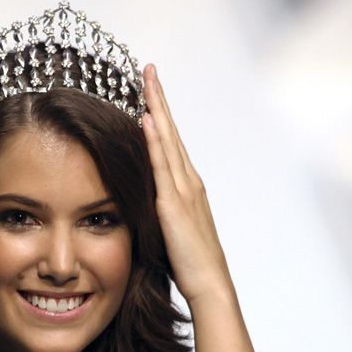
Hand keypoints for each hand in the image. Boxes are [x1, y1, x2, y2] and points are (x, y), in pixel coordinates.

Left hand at [141, 64, 232, 304]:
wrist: (209, 282)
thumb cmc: (190, 257)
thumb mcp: (171, 223)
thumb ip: (160, 203)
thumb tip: (142, 192)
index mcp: (186, 183)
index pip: (170, 140)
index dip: (160, 112)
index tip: (149, 88)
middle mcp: (187, 179)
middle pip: (170, 130)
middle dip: (159, 98)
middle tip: (148, 69)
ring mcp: (183, 189)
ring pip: (167, 140)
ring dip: (156, 108)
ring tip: (147, 80)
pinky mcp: (174, 204)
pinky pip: (162, 166)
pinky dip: (155, 141)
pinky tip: (147, 120)